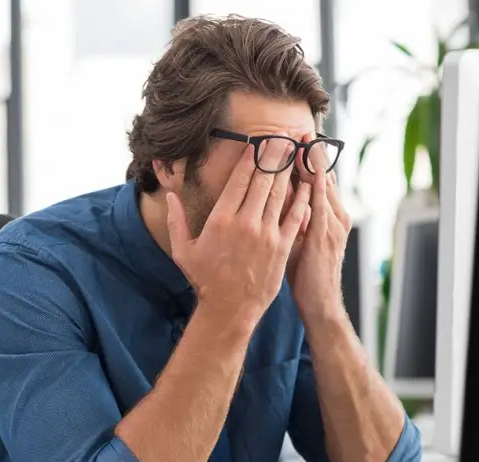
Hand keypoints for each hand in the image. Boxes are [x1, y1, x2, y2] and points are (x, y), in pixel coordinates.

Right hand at [167, 140, 310, 329]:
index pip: (239, 179)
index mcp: (221, 219)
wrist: (230, 309)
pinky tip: (308, 184)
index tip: (258, 142)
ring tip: (295, 151)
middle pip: (263, 180)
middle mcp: (245, 222)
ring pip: (280, 193)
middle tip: (281, 136)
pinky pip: (295, 216)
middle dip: (273, 155)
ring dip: (288, 170)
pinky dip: (302, 198)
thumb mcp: (183, 250)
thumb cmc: (205, 280)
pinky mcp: (281, 247)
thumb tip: (170, 195)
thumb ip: (176, 220)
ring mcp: (266, 234)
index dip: (251, 157)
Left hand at [288, 133, 352, 321]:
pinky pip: (318, 205)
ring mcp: (332, 224)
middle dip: (311, 154)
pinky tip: (306, 171)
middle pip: (322, 177)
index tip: (295, 140)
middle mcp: (334, 216)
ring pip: (322, 186)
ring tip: (303, 140)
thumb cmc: (307, 274)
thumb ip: (294, 218)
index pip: (317, 180)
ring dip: (312, 163)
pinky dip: (313, 186)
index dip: (307, 160)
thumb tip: (279, 199)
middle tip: (300, 129)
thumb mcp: (301, 241)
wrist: (320, 303)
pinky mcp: (325, 236)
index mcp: (329, 216)